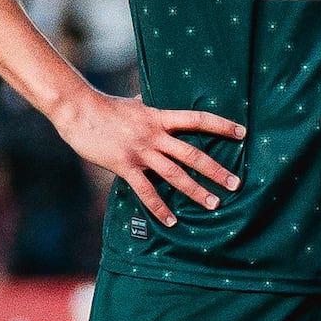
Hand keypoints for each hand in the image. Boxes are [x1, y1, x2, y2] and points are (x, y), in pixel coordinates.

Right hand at [48, 83, 244, 223]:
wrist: (78, 110)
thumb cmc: (103, 106)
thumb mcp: (131, 104)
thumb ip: (143, 106)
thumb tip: (146, 99)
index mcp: (159, 117)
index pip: (198, 120)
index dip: (222, 126)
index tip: (242, 133)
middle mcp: (154, 135)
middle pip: (192, 154)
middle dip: (216, 170)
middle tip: (236, 183)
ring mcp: (140, 152)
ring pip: (175, 174)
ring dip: (196, 191)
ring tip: (214, 204)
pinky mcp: (124, 166)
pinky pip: (146, 191)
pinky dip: (160, 208)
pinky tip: (172, 221)